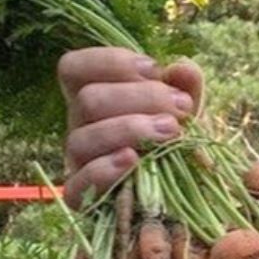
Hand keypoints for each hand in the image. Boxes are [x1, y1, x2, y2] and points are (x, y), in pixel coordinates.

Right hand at [57, 46, 203, 208]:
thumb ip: (184, 85)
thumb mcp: (182, 108)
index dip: (110, 62)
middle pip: (88, 99)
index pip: (73, 67)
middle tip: (181, 107)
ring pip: (83, 138)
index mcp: (94, 95)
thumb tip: (181, 68)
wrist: (176, 190)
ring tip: (172, 132)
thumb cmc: (172, 138)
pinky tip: (135, 160)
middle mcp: (78, 125)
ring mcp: (76, 161)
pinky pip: (79, 183)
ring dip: (130, 130)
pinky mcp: (81, 196)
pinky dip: (107, 169)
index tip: (154, 69)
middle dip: (141, 98)